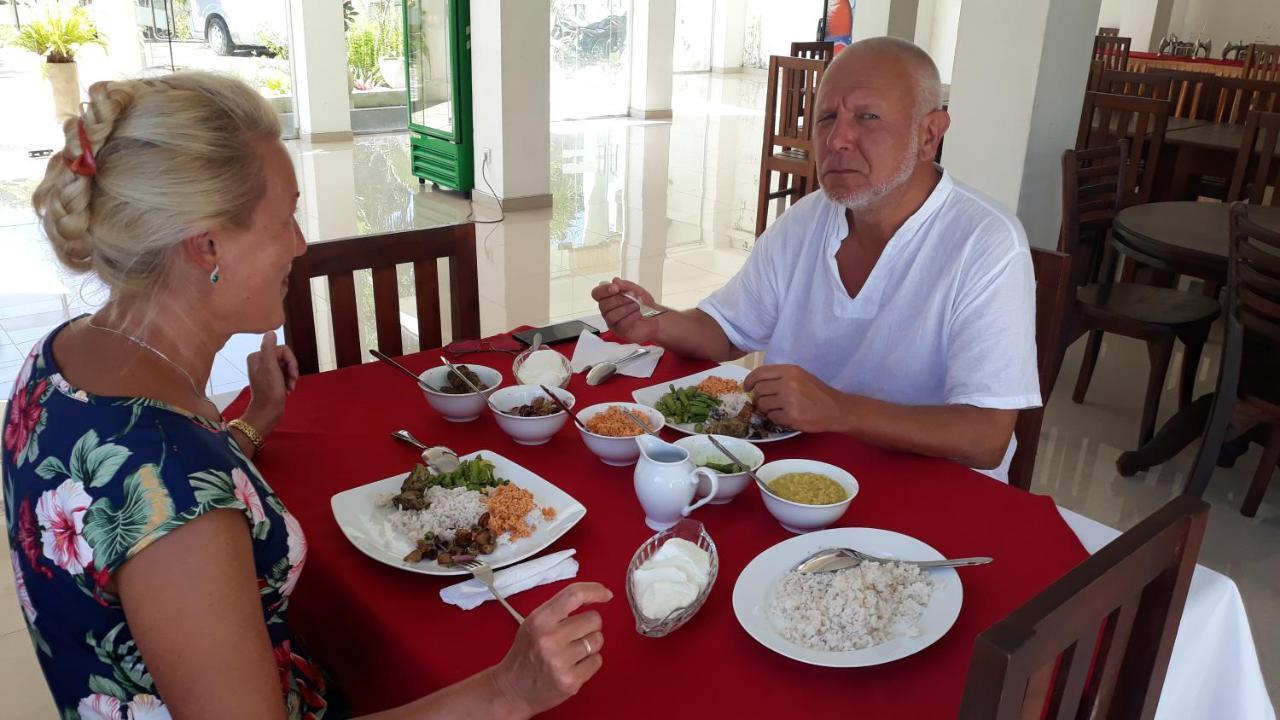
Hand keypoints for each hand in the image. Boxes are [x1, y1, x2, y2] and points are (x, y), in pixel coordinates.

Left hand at [242, 332, 297, 435]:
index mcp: (257, 356)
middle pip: (284, 357)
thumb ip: (269, 349)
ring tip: (290, 388)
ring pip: (286, 366)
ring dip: (291, 377)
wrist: (268, 413)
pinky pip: (285, 374)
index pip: (282, 349)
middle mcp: (260, 362)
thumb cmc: (270, 391)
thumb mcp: (270, 368)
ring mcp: (265, 371)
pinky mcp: (271, 380)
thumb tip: (270, 331)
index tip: (292, 374)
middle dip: (291, 370)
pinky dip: (289, 382)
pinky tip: (287, 390)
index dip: (291, 361)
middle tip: (292, 382)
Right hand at [491, 582, 610, 717]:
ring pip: (598, 640)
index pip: (575, 595)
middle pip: (594, 619)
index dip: (595, 591)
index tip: (606, 594)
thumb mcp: (534, 623)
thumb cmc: (526, 653)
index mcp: (540, 620)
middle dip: (590, 625)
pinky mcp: (570, 681)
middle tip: (575, 635)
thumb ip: (560, 609)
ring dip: (589, 645)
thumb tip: (596, 595)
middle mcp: (550, 639)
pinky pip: (597, 661)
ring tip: (571, 652)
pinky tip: (573, 666)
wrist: (512, 690)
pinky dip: (589, 662)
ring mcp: (560, 661)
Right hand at [591, 278, 660, 343]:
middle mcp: (608, 310)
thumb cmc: (644, 305)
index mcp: (609, 298)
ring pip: (611, 315)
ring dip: (626, 308)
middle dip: (619, 299)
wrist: (656, 318)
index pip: (597, 293)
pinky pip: (621, 324)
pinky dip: (631, 316)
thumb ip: (627, 285)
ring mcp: (613, 322)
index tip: (616, 288)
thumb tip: (616, 281)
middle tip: (632, 296)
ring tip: (637, 305)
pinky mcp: (620, 331)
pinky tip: (638, 313)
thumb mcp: (638, 291)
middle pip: (603, 305)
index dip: (604, 290)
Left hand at [745, 364, 843, 433]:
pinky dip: (777, 418)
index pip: (760, 373)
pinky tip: (787, 416)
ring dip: (767, 409)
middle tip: (768, 401)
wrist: (836, 409)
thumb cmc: (817, 392)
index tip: (747, 387)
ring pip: (763, 405)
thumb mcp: (800, 376)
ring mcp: (789, 401)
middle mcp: (788, 383)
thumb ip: (780, 377)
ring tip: (780, 409)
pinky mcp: (791, 416)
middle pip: (759, 390)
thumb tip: (756, 383)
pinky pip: (772, 418)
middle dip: (760, 397)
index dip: (749, 380)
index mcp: (790, 371)